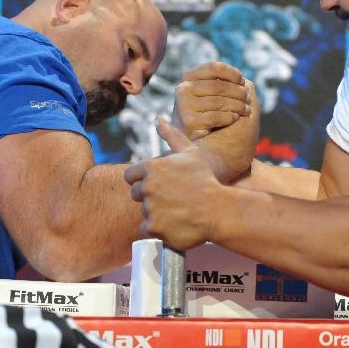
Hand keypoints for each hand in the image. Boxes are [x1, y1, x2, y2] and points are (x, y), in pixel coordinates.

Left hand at [124, 130, 220, 249]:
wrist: (217, 209)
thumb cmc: (205, 178)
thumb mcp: (190, 153)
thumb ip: (171, 135)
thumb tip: (157, 118)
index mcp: (151, 168)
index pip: (130, 175)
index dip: (143, 179)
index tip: (161, 184)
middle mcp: (147, 187)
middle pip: (136, 194)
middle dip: (150, 196)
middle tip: (173, 197)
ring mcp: (149, 208)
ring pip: (144, 211)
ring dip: (157, 212)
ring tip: (179, 210)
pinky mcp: (153, 228)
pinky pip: (146, 229)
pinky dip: (158, 229)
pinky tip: (174, 223)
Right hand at [166, 62, 259, 182]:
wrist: (199, 143)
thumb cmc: (212, 114)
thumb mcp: (217, 94)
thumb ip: (228, 83)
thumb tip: (245, 82)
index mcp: (190, 77)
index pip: (215, 68)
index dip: (233, 74)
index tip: (243, 82)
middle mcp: (183, 89)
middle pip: (219, 86)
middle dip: (239, 93)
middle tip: (248, 100)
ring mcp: (183, 105)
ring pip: (219, 101)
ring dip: (238, 106)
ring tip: (246, 110)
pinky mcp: (187, 122)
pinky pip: (216, 116)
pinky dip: (229, 117)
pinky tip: (234, 118)